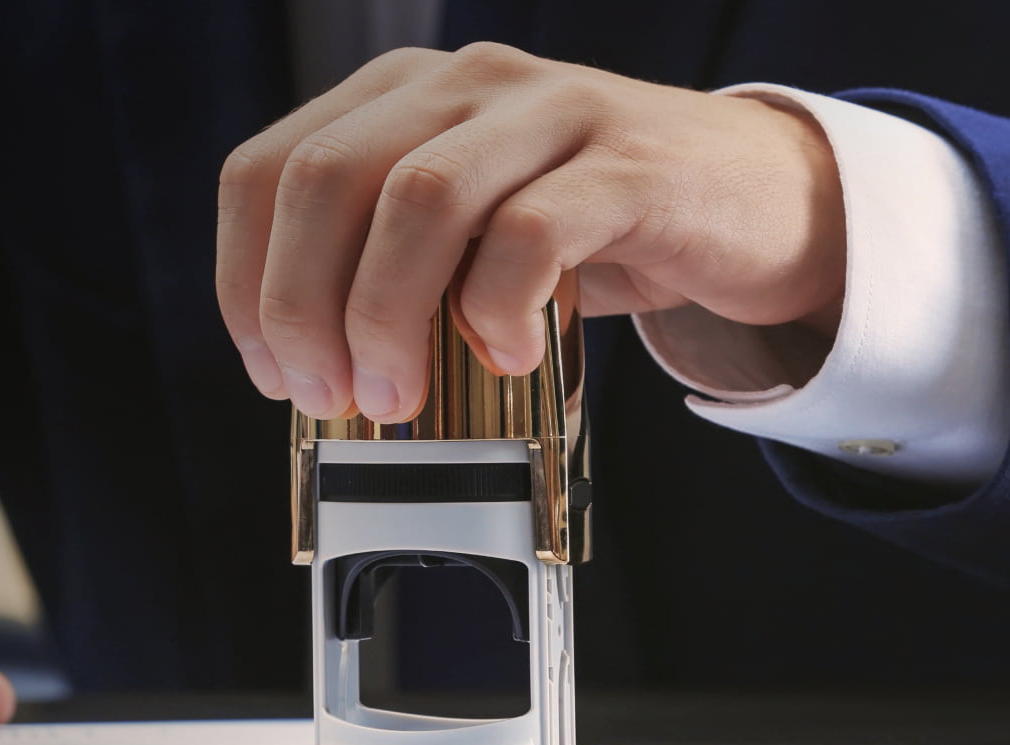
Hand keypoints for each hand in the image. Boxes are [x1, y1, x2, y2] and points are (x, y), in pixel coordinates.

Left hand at [217, 43, 844, 421]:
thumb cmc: (594, 231)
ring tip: (399, 396)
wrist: (763, 200)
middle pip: (324, 180)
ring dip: (385, 315)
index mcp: (398, 96)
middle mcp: (461, 83)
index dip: (246, 281)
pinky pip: (530, 231)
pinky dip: (498, 310)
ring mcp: (547, 109)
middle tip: (330, 396)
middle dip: (302, 306)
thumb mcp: (466, 239)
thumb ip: (385, 272)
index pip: (264, 170)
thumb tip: (306, 373)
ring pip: (417, 198)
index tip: (272, 373)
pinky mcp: (627, 162)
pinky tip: (508, 355)